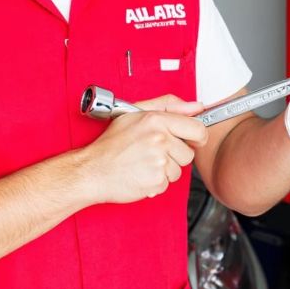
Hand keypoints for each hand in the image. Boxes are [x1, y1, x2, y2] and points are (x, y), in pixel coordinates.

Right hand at [82, 95, 206, 203]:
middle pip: (188, 153)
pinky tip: (140, 173)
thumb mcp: (135, 113)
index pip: (197, 128)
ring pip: (178, 170)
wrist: (92, 170)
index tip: (190, 140)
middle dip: (175, 155)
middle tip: (153, 152)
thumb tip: (196, 106)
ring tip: (143, 163)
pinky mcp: (156, 181)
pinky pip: (167, 183)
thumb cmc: (111, 144)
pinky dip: (155, 182)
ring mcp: (159, 161)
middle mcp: (159, 139)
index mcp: (156, 120)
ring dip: (164, 170)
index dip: (197, 137)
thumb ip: (168, 105)